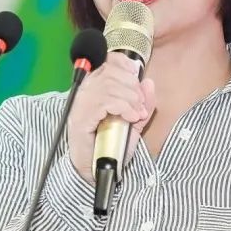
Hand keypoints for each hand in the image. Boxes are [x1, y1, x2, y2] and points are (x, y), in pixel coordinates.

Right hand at [67, 52, 155, 183]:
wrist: (96, 169)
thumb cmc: (111, 144)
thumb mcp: (134, 122)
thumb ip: (143, 103)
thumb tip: (148, 82)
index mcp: (95, 87)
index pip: (109, 61)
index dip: (125, 64)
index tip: (136, 77)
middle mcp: (86, 91)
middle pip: (112, 72)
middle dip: (133, 87)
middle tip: (139, 105)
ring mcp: (81, 104)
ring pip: (110, 86)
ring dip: (130, 99)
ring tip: (136, 114)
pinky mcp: (81, 118)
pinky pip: (106, 102)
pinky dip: (124, 107)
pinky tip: (130, 117)